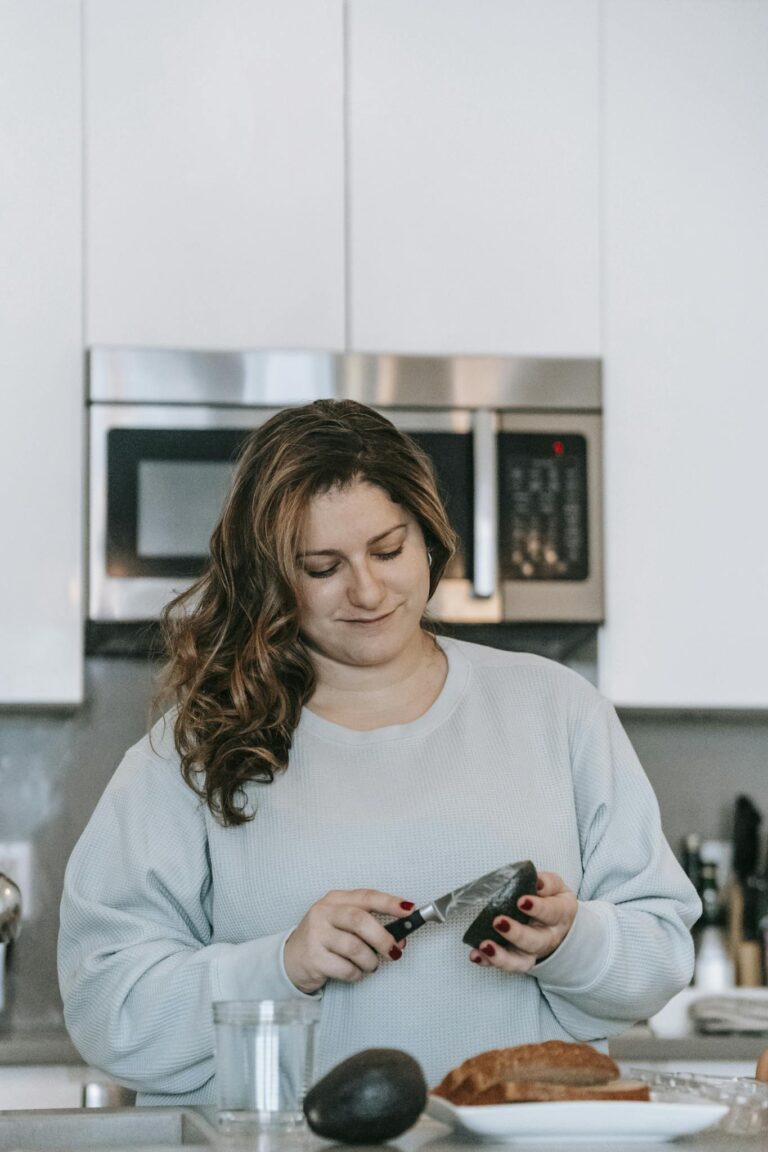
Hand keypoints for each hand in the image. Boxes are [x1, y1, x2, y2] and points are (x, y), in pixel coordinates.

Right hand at [284, 888, 412, 993]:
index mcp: (336, 899)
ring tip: (370, 965)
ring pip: (354, 947)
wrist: (291, 959)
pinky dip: (357, 974)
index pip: (367, 896)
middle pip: (360, 920)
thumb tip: (400, 939)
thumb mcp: (343, 924)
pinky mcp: (313, 957)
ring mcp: (316, 934)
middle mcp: (324, 912)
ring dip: (370, 961)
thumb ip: (369, 926)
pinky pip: (345, 968)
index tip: (410, 910)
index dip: (390, 903)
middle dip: (383, 938)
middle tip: (394, 951)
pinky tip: (354, 973)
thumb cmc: (325, 939)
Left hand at [467, 871, 576, 972]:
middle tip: (498, 921)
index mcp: (560, 915)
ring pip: (520, 961)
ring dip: (501, 956)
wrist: (560, 926)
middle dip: (516, 933)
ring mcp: (533, 952)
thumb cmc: (552, 901)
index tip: (521, 901)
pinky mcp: (519, 960)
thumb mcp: (557, 887)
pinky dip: (489, 962)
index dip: (537, 908)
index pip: (551, 912)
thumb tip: (537, 882)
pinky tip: (476, 955)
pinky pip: (506, 965)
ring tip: (484, 945)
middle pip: (535, 941)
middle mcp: (548, 937)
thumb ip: (548, 883)